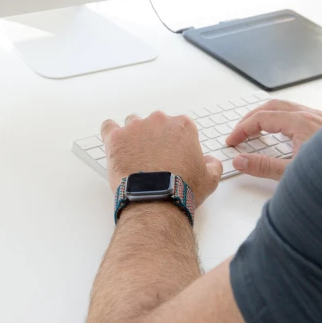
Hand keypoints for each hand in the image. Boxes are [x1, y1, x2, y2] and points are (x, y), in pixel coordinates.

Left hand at [101, 112, 221, 206]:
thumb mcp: (209, 180)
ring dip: (134, 136)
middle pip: (155, 123)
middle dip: (154, 138)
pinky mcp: (116, 138)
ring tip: (134, 156)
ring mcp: (136, 127)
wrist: (156, 201)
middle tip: (154, 159)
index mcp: (183, 126)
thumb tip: (210, 161)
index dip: (175, 142)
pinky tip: (115, 145)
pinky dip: (111, 134)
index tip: (172, 155)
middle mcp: (159, 121)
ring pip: (132, 124)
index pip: (178, 127)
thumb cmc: (181, 190)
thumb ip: (213, 165)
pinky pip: (109, 127)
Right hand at [225, 100, 321, 180]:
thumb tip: (240, 160)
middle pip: (272, 106)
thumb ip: (263, 167)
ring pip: (286, 107)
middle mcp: (311, 115)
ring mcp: (321, 118)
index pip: (262, 118)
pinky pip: (298, 113)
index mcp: (300, 122)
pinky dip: (281, 118)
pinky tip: (282, 133)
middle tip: (238, 133)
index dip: (243, 129)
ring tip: (255, 130)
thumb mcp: (293, 174)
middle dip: (251, 118)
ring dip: (266, 116)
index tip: (233, 142)